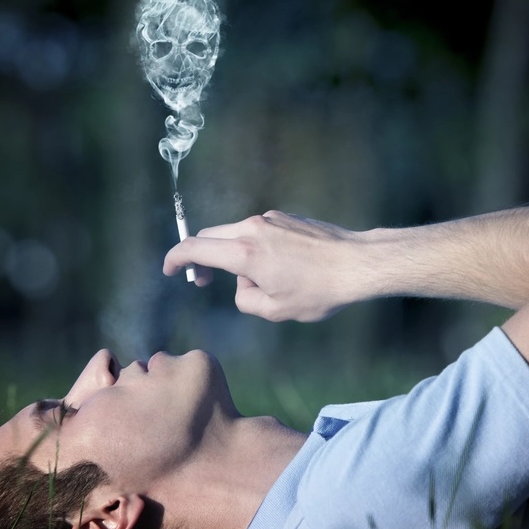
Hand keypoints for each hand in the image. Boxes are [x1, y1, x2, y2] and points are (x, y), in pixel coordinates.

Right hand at [163, 211, 365, 321]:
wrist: (358, 263)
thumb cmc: (320, 291)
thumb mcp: (276, 310)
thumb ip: (246, 300)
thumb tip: (243, 286)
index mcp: (245, 253)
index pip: (194, 248)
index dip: (175, 258)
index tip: (170, 270)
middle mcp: (253, 228)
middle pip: (211, 237)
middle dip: (201, 258)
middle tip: (203, 282)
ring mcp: (271, 219)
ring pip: (236, 234)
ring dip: (234, 256)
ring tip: (263, 283)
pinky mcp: (286, 217)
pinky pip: (258, 231)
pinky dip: (256, 248)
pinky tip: (281, 268)